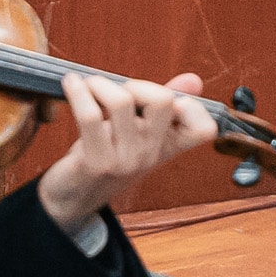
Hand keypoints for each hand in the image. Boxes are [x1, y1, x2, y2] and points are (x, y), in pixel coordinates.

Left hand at [35, 71, 218, 233]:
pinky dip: (78, 93)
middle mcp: (152, 155)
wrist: (75, 196)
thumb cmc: (108, 154)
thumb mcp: (141, 132)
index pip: (205, 128)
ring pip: (121, 102)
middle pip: (162, 100)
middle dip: (135, 84)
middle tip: (116, 91)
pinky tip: (70, 85)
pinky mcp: (96, 163)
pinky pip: (89, 116)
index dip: (190, 105)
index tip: (161, 98)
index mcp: (170, 146)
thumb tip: (193, 80)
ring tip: (87, 86)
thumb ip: (164, 105)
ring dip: (99, 84)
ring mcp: (126, 161)